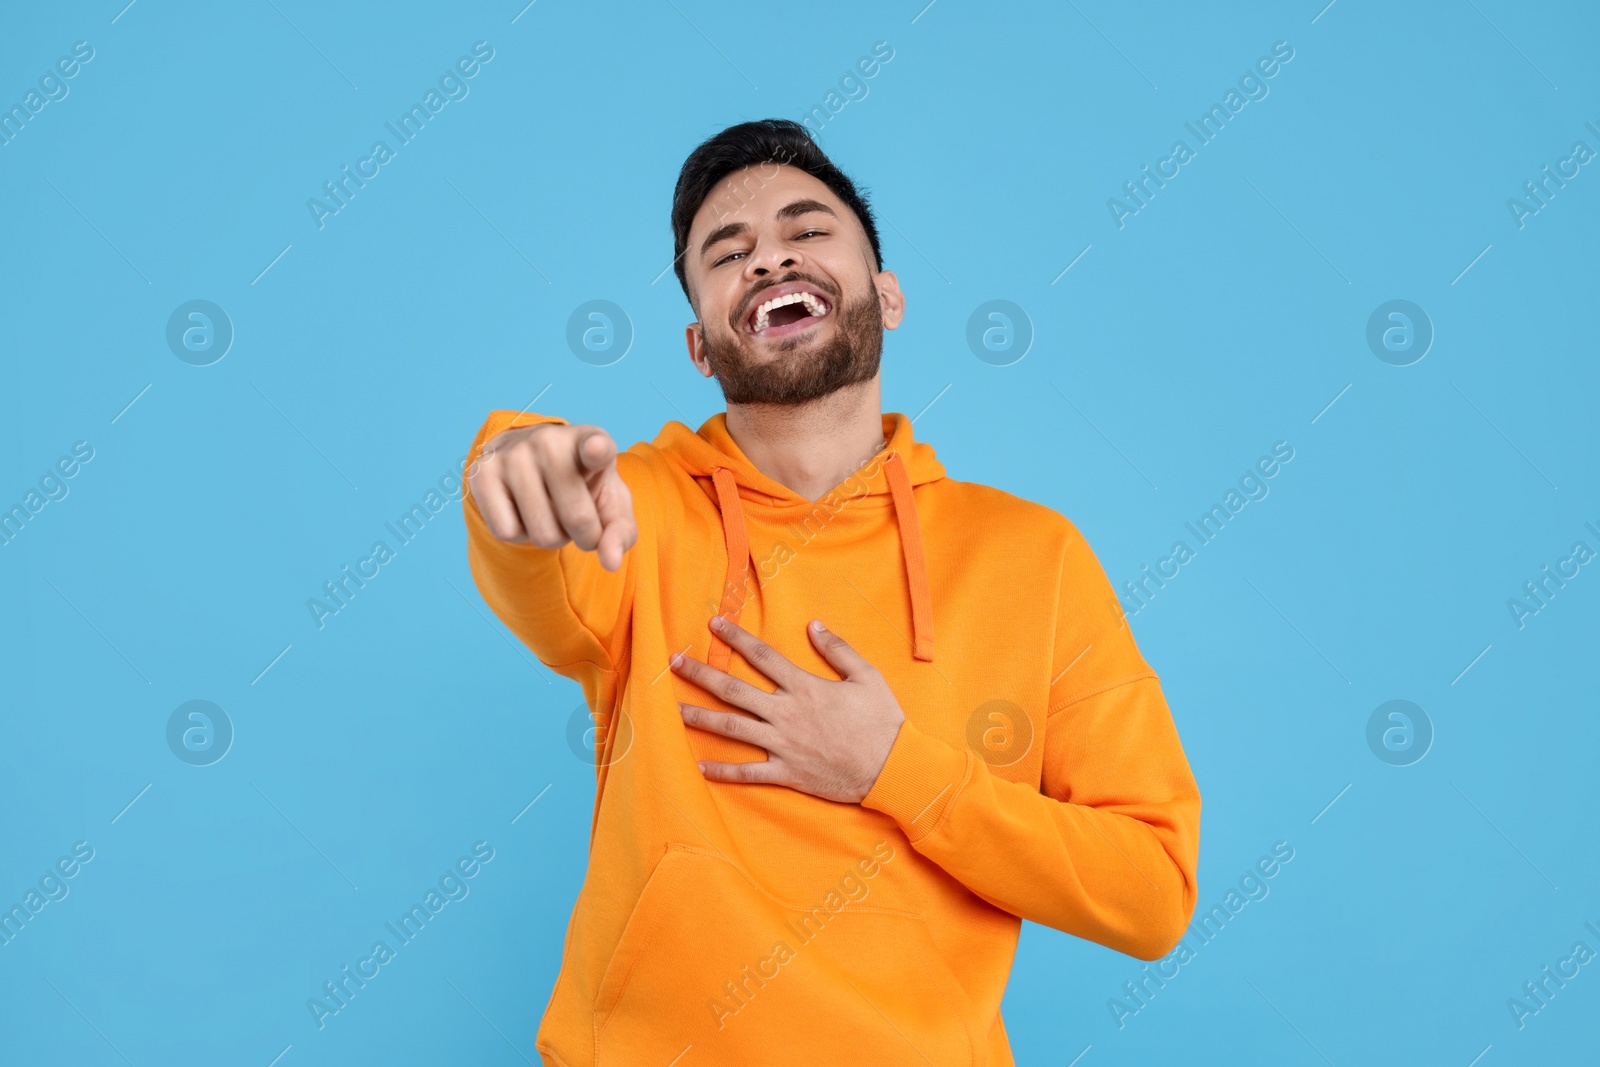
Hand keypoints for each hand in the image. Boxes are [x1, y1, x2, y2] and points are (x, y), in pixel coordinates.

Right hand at [467, 422, 637, 570]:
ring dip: (552, 538)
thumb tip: (610, 562)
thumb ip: (620, 532)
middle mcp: (550, 441)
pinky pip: (506, 532)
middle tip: (579, 521)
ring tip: (550, 512)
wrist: (532, 462)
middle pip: (577, 519)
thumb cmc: (581, 486)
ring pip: (541, 532)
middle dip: (584, 537)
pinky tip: (523, 511)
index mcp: (591, 441)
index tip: (597, 449)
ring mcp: (513, 454)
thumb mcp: (610, 504)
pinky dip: (520, 535)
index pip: (596, 445)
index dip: (597, 450)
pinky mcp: (482, 473)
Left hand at [670, 616, 906, 803]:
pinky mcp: (787, 773)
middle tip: (674, 662)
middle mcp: (786, 714)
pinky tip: (700, 768)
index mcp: (804, 688)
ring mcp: (783, 745)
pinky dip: (724, 772)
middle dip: (701, 674)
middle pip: (734, 690)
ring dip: (700, 718)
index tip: (713, 624)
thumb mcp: (867, 676)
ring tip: (673, 709)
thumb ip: (838, 650)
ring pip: (732, 729)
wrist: (891, 768)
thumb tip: (814, 625)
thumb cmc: (882, 721)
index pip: (762, 656)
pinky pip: (748, 773)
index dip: (735, 638)